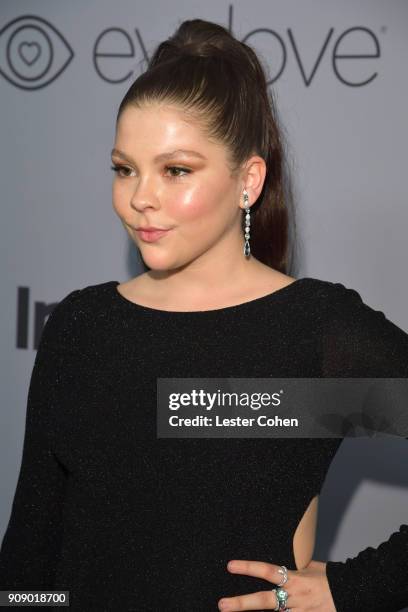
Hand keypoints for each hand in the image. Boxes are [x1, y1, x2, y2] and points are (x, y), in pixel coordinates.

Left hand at [217, 559, 335, 610]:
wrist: (354, 591)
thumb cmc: (331, 578)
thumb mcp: (310, 567)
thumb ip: (293, 570)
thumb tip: (279, 567)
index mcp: (294, 579)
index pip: (267, 570)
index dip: (248, 568)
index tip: (230, 566)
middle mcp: (294, 597)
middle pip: (264, 601)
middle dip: (241, 604)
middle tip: (222, 604)